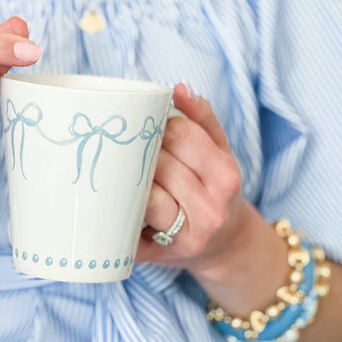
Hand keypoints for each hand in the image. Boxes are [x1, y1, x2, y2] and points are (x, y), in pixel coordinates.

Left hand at [136, 83, 245, 276]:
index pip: (180, 136)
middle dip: (139, 152)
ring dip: (127, 180)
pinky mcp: (162, 254)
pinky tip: (115, 201)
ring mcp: (186, 235)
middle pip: (158, 164)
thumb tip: (179, 88)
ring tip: (122, 171)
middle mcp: (211, 208)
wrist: (227, 247)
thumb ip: (202, 118)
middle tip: (127, 147)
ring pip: (142, 195)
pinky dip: (120, 212)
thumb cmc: (216, 190)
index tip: (145, 126)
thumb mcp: (221, 152)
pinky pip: (130, 226)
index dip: (155, 126)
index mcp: (225, 176)